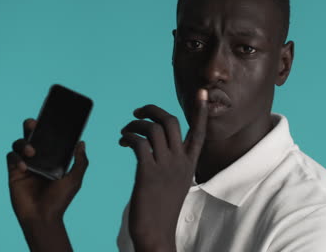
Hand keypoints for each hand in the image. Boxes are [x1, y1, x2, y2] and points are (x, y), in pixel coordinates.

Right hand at [6, 118, 88, 250]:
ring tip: (32, 153)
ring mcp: (26, 164)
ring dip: (24, 143)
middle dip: (31, 126)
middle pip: (31, 135)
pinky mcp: (14, 172)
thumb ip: (80, 161)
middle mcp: (39, 158)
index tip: (49, 117)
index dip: (48, 127)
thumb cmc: (60, 199)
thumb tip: (82, 142)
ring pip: (19, 143)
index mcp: (53, 158)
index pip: (49, 137)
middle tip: (34, 124)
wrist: (43, 217)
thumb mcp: (75, 178)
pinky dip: (16, 158)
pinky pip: (11, 157)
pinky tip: (24, 167)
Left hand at [119, 89, 207, 250]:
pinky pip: (139, 143)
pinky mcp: (148, 173)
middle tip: (138, 113)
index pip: (199, 132)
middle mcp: (180, 162)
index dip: (201, 110)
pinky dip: (128, 137)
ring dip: (135, 124)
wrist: (156, 233)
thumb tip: (159, 148)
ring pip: (153, 129)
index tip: (202, 92)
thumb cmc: (163, 208)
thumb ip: (174, 163)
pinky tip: (122, 142)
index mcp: (189, 163)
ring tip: (125, 131)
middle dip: (152, 110)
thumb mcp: (176, 182)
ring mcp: (165, 167)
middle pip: (171, 121)